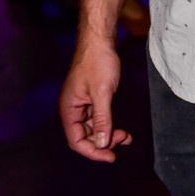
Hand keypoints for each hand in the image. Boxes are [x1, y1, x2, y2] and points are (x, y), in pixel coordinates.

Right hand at [59, 39, 131, 161]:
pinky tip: (121, 129)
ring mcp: (82, 104)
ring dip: (108, 134)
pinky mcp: (91, 98)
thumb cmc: (97, 61)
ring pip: (93, 128)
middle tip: (122, 141)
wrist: (100, 40)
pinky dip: (109, 124)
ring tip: (125, 136)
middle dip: (103, 142)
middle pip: (85, 137)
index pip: (76, 141)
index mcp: (69, 109)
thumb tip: (102, 144)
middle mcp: (73, 109)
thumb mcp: (102, 93)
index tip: (110, 156)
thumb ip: (102, 119)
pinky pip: (98, 118)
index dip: (93, 151)